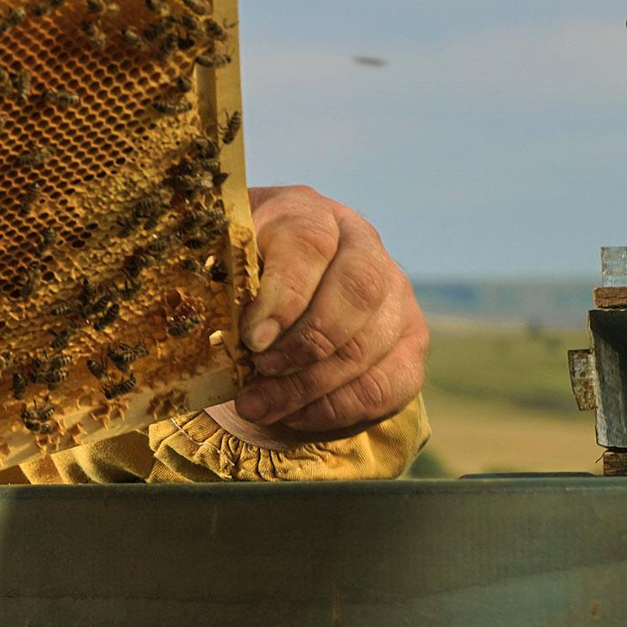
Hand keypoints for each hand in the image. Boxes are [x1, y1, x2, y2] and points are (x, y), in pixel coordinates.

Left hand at [228, 184, 427, 441]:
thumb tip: (217, 324)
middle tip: (260, 371)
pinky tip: (292, 415)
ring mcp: (395, 293)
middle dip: (306, 342)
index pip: (310, 243)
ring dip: (311, 386)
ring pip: (371, 343)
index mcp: (307, 211)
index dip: (284, 294)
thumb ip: (218, 279)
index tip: (252, 338)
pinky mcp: (410, 342)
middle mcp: (362, 244)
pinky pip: (388, 385)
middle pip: (357, 290)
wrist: (272, 293)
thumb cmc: (234, 272)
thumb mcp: (218, 262)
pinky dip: (337, 407)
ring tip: (258, 406)